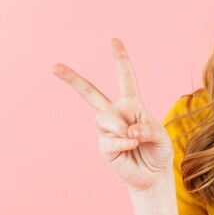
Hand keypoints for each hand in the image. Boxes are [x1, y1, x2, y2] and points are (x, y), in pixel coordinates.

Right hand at [52, 38, 172, 191]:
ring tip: (134, 140)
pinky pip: (109, 140)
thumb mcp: (160, 136)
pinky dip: (123, 144)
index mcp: (132, 104)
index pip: (126, 79)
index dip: (120, 60)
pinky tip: (132, 147)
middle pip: (90, 93)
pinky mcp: (103, 147)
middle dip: (72, 79)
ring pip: (104, 118)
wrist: (153, 174)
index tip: (114, 40)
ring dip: (121, 128)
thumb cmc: (158, 150)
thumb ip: (147, 129)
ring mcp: (107, 130)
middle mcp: (116, 113)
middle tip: (53, 66)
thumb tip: (128, 131)